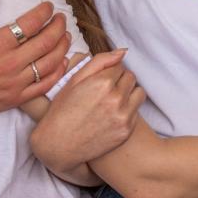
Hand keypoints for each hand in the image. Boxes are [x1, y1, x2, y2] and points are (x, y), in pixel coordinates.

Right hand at [0, 0, 72, 117]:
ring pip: (50, 64)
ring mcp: (14, 83)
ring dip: (62, 48)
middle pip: (46, 42)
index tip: (49, 7)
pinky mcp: (15, 99)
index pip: (31, 24)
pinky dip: (57, 73)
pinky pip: (44, 86)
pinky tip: (63, 62)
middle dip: (58, 27)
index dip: (44, 13)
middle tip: (62, 19)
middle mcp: (9, 64)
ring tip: (66, 36)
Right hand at [30, 50, 145, 171]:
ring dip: (129, 94)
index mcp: (103, 82)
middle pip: (131, 78)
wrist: (58, 145)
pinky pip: (136, 112)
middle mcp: (116, 98)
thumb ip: (100, 61)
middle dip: (120, 81)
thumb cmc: (63, 110)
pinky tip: (112, 116)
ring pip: (139, 93)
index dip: (109, 72)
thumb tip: (122, 52)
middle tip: (105, 91)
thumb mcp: (74, 80)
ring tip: (112, 101)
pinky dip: (128, 111)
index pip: (120, 66)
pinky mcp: (126, 131)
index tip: (99, 81)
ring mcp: (123, 116)